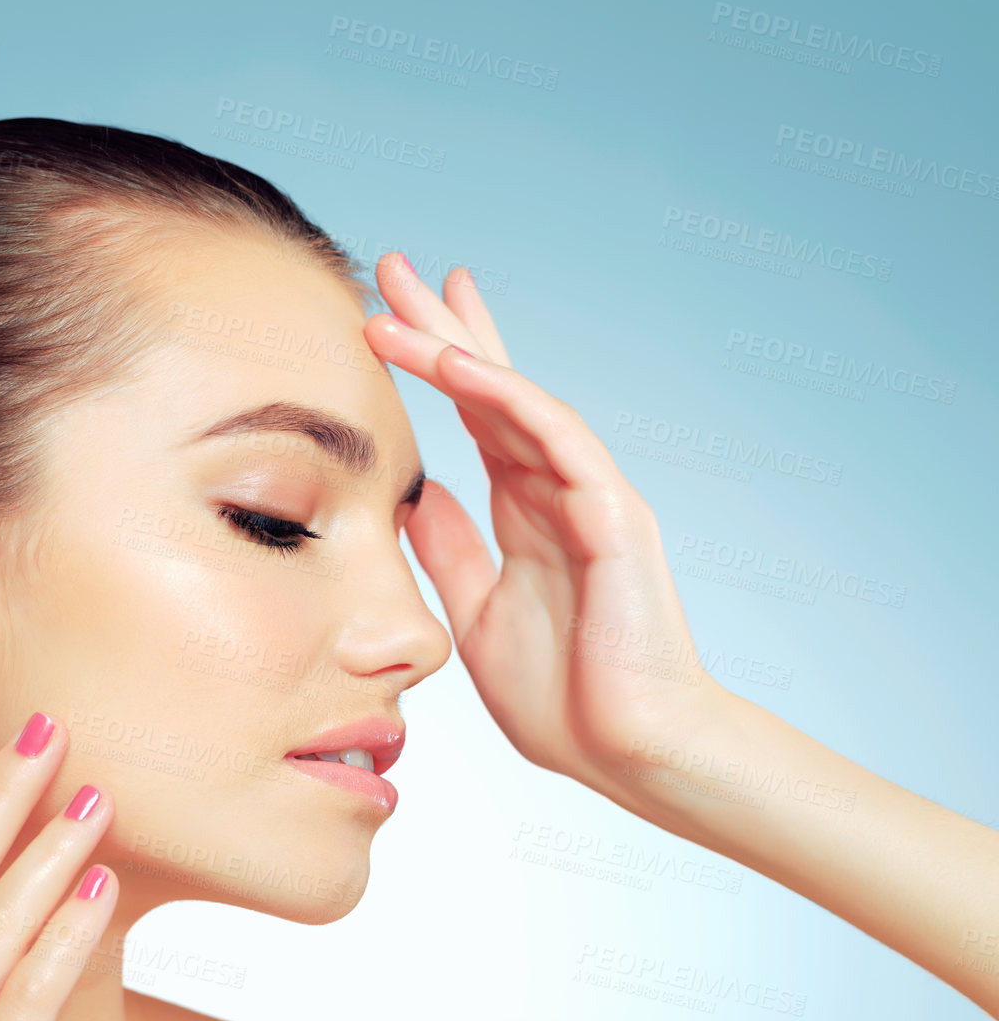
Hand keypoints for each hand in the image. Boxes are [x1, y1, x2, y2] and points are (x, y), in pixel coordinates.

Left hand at [362, 253, 726, 804]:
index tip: (390, 317)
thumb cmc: (567, 697)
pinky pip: (557, 439)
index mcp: (526, 510)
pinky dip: (508, 397)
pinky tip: (461, 364)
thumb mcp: (479, 612)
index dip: (439, 363)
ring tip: (399, 306)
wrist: (629, 753)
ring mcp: (590, 496)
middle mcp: (558, 489)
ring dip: (456, 349)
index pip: (477, 417)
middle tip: (390, 267)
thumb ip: (451, 551)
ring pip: (518, 400)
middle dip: (444, 326)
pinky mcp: (613, 516)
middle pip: (494, 387)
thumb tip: (412, 498)